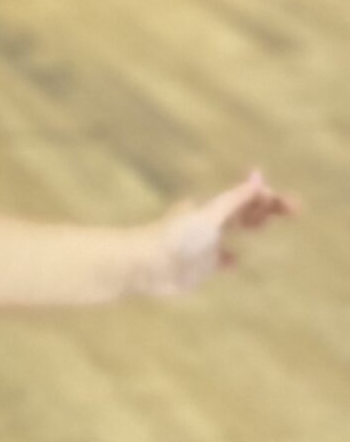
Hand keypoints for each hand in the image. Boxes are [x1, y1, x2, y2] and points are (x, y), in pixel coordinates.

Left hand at [134, 170, 297, 298]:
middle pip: (244, 212)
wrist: (146, 265)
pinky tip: (235, 261)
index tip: (291, 206)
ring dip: (249, 227)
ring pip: (233, 232)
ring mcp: (206, 244)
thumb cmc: (175, 237)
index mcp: (212, 207)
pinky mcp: (200, 266)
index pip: (247, 198)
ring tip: (262, 226)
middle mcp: (210, 223)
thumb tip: (258, 175)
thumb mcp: (210, 217)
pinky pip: (220, 260)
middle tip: (295, 209)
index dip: (269, 199)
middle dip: (265, 209)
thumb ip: (234, 199)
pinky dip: (230, 259)